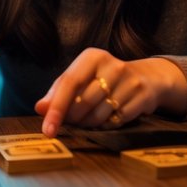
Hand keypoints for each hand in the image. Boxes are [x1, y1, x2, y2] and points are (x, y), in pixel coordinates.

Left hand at [34, 48, 186, 136]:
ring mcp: (130, 81)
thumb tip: (40, 108)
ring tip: (90, 118)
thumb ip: (59, 91)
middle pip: (83, 102)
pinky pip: (115, 121)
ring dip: (89, 124)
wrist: (147, 78)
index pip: (69, 83)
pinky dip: (106, 125)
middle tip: (72, 121)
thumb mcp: (82, 77)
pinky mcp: (142, 97)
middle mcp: (112, 66)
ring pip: (98, 115)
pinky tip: (107, 118)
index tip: (47, 129)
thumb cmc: (104, 78)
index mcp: (92, 57)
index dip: (56, 108)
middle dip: (73, 118)